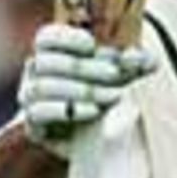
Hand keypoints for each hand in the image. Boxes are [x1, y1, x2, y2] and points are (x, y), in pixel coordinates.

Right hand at [18, 23, 155, 153]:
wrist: (97, 140)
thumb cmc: (107, 95)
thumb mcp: (124, 76)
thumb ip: (135, 64)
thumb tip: (147, 60)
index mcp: (51, 53)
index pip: (46, 38)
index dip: (66, 38)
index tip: (92, 45)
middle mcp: (35, 73)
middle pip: (48, 62)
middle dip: (84, 67)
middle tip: (114, 73)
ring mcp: (29, 98)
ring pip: (43, 87)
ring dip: (81, 89)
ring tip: (112, 95)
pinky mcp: (33, 125)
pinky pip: (39, 113)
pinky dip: (68, 110)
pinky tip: (94, 112)